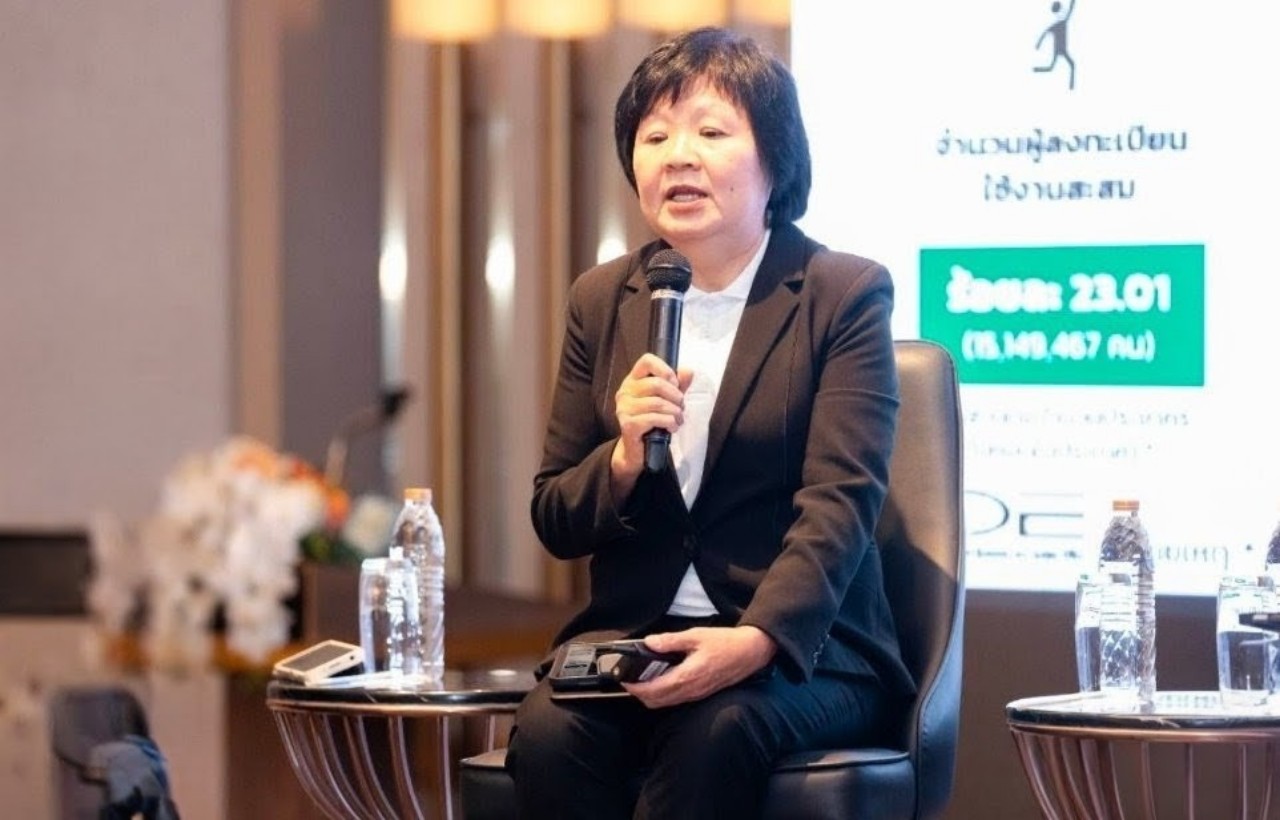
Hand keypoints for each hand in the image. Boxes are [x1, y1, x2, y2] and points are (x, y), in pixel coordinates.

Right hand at [610, 354, 692, 492]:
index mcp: (633, 381)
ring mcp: (624, 409)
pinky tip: (672, 427)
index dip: (665, 370)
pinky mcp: (628, 425)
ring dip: (675, 412)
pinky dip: (669, 422)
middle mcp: (625, 392)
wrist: (637, 450)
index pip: (646, 361)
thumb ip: (677, 385)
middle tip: (681, 407)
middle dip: (676, 397)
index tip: (675, 384)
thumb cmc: (652, 422)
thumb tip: (688, 371)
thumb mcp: (667, 401)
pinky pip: (654, 418)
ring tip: (678, 419)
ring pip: (658, 403)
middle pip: (656, 384)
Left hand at [623, 625, 776, 708]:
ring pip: (665, 703)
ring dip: (651, 696)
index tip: (624, 680)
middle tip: (630, 680)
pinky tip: (662, 680)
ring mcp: (696, 694)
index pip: (653, 690)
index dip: (635, 688)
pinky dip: (663, 694)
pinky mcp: (700, 693)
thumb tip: (650, 642)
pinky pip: (676, 700)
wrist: (750, 653)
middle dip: (639, 694)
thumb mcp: (696, 636)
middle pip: (656, 702)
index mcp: (687, 677)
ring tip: (642, 680)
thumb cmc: (726, 644)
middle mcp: (690, 691)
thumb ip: (671, 640)